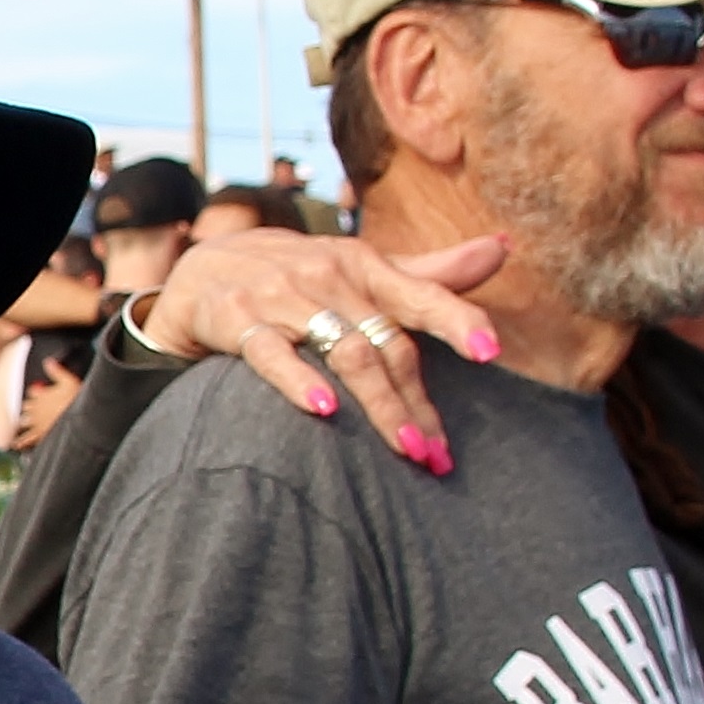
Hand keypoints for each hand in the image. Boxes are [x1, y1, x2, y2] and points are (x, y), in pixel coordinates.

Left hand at [10, 362, 83, 451]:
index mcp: (41, 395)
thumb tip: (48, 360)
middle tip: (28, 411)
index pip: (33, 393)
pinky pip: (26, 439)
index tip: (37, 393)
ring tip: (17, 426)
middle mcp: (36, 408)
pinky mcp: (39, 434)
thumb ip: (56, 371)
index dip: (35, 393)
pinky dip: (20, 442)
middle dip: (28, 408)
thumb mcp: (68, 380)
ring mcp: (36, 422)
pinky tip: (15, 445)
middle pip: (27, 407)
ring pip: (24, 422)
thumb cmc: (76, 399)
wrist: (81, 419)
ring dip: (22, 423)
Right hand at [136, 230, 508, 473]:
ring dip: (378, 404)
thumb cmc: (295, 276)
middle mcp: (327, 273)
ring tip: (406, 449)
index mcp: (362, 263)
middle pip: (385, 343)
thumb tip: (503, 248)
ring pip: (343, 352)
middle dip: (415, 402)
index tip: (490, 353)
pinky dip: (298, 380)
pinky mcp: (235, 317)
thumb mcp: (358, 268)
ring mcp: (280, 295)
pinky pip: (271, 352)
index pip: (420, 294)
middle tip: (437, 455)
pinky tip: (324, 411)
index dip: (457, 319)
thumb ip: (429, 273)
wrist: (200, 268)